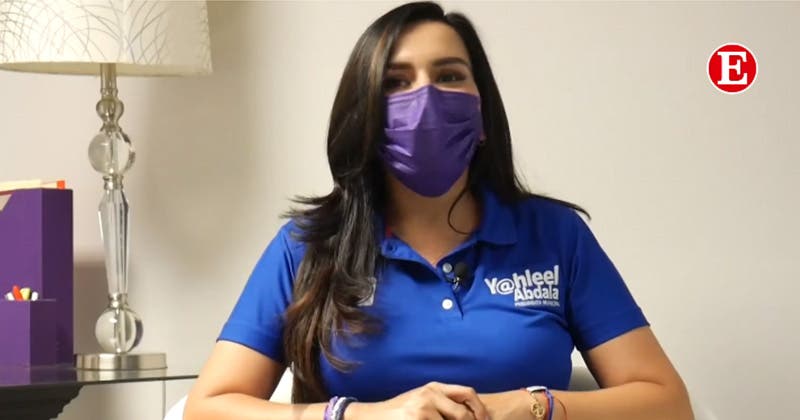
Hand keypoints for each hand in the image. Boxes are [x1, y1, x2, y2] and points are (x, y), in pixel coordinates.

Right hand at [347, 382, 488, 419]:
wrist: (371, 416)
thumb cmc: (399, 411)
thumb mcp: (421, 400)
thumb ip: (442, 402)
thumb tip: (471, 414)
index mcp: (433, 387)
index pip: (467, 393)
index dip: (480, 410)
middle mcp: (429, 395)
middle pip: (463, 414)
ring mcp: (422, 410)